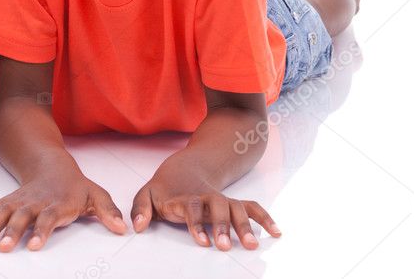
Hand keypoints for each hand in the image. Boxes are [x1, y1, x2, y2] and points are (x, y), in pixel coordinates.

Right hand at [0, 169, 126, 251]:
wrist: (52, 165)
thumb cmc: (75, 187)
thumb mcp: (95, 196)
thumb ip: (107, 212)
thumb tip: (122, 228)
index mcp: (55, 203)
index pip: (47, 218)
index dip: (40, 230)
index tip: (34, 245)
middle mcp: (33, 203)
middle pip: (21, 217)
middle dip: (11, 232)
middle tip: (1, 247)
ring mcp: (17, 202)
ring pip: (1, 213)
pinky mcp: (5, 202)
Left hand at [130, 176, 280, 250]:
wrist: (185, 167)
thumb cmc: (165, 187)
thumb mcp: (147, 193)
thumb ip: (140, 208)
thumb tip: (138, 227)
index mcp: (184, 196)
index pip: (192, 206)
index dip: (197, 223)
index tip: (202, 242)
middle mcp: (206, 198)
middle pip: (218, 206)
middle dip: (223, 225)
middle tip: (226, 247)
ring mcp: (221, 200)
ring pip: (236, 207)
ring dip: (245, 225)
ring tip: (252, 245)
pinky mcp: (232, 203)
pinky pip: (251, 207)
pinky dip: (264, 217)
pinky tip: (276, 232)